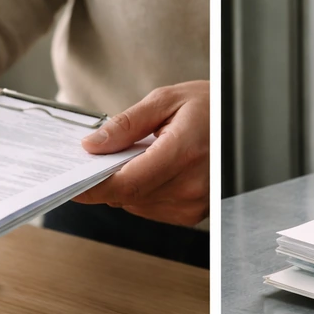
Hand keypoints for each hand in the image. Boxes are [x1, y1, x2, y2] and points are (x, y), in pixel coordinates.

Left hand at [73, 81, 208, 226]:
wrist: (241, 119)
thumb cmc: (209, 106)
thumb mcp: (164, 100)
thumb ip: (126, 125)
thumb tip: (92, 145)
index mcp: (184, 153)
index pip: (127, 183)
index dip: (94, 187)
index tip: (71, 184)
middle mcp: (191, 185)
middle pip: (128, 196)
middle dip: (109, 179)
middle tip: (105, 154)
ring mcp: (194, 203)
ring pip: (136, 204)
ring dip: (128, 184)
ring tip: (144, 155)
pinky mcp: (193, 213)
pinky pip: (151, 208)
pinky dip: (143, 192)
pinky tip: (156, 169)